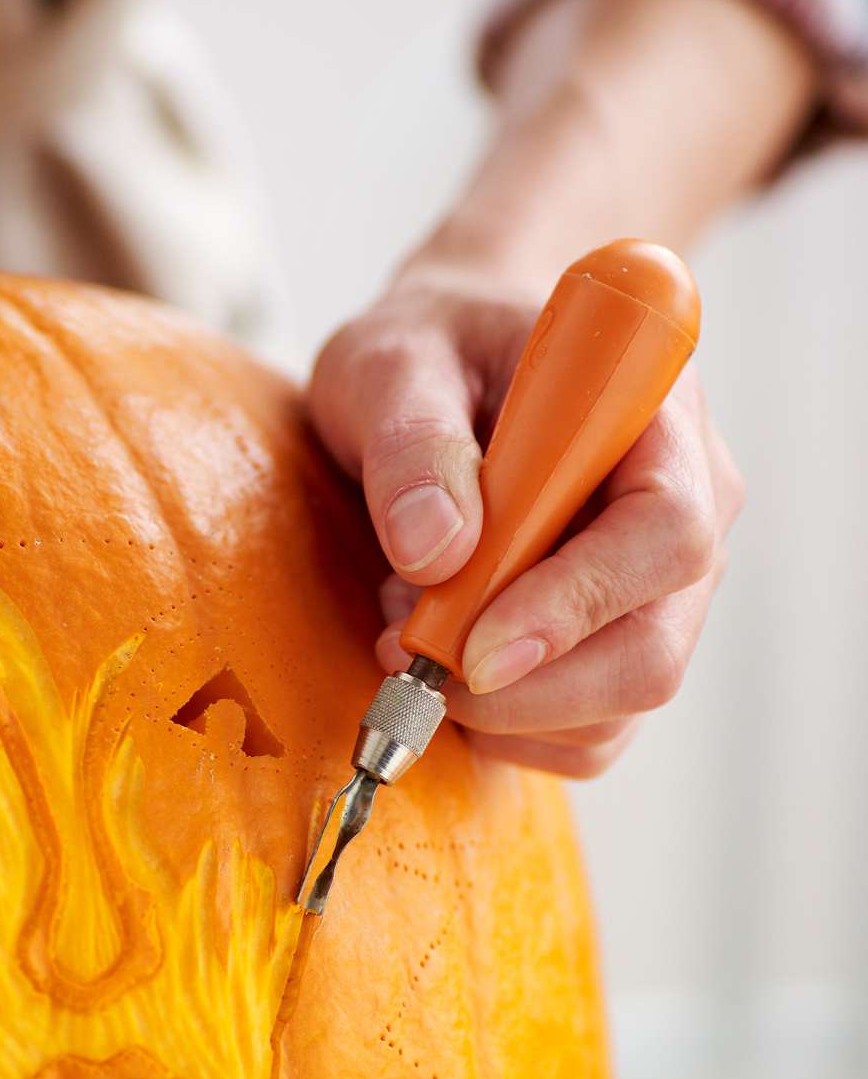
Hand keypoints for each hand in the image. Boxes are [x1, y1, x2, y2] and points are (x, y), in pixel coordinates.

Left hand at [308, 252, 742, 778]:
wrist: (448, 364)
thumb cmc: (432, 348)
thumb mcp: (391, 362)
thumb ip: (412, 441)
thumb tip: (435, 550)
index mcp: (653, 415)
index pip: (664, 533)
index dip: (574, 604)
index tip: (470, 649)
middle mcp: (687, 506)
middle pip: (653, 647)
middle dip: (526, 687)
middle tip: (408, 657)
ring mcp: (662, 585)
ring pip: (617, 706)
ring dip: (499, 704)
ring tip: (410, 617)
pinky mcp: (620, 638)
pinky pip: (584, 731)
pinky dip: (502, 723)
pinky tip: (444, 647)